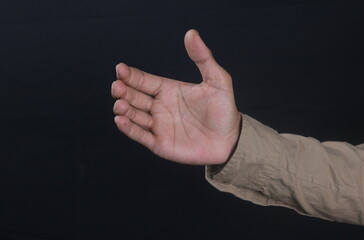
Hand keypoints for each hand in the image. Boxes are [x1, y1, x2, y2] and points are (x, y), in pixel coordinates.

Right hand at [111, 29, 240, 164]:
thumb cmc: (224, 110)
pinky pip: (141, 136)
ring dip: (124, 109)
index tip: (120, 69)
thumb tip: (191, 33)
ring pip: (134, 116)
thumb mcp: (217, 80)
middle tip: (117, 86)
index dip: (130, 75)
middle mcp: (160, 107)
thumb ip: (203, 57)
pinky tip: (120, 120)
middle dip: (123, 91)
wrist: (231, 140)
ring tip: (120, 103)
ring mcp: (159, 126)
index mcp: (169, 90)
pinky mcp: (160, 143)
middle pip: (134, 97)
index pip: (144, 81)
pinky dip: (129, 129)